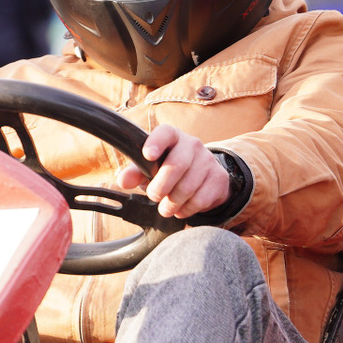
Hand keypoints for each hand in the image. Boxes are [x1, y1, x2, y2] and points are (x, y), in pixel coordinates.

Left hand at [115, 124, 231, 219]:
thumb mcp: (149, 168)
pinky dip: (187, 209)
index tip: (148, 155)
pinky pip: (201, 199)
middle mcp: (192, 144)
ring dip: (172, 202)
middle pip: (177, 164)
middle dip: (161, 186)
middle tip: (154, 196)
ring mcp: (208, 160)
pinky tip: (181, 208)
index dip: (156, 142)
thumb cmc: (168, 169)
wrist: (202, 177)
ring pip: (189, 186)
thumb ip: (135, 172)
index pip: (165, 133)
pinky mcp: (219, 178)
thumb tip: (123, 181)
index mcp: (172, 137)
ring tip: (166, 207)